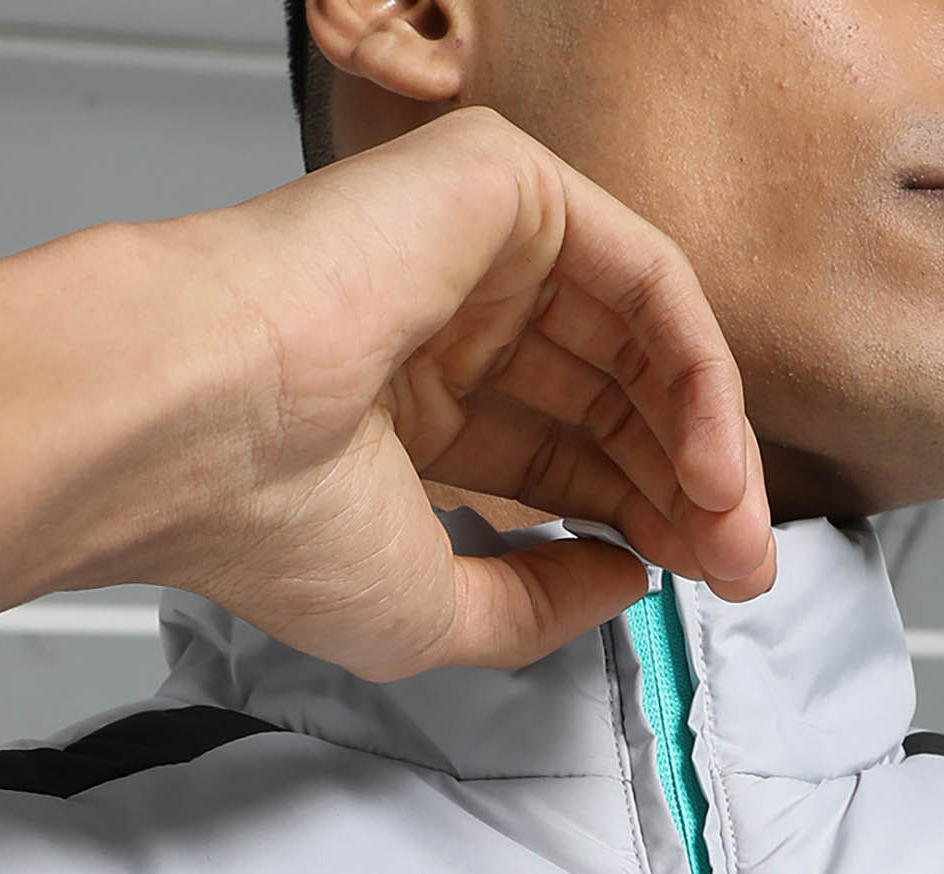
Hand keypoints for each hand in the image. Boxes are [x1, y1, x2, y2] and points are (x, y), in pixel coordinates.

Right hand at [147, 105, 776, 678]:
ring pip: (644, 340)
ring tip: (738, 526)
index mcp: (419, 408)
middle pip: (619, 401)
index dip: (648, 518)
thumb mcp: (437, 614)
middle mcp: (452, 324)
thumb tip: (629, 577)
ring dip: (710, 439)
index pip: (570, 455)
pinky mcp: (505, 190)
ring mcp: (479, 252)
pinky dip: (699, 368)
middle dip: (695, 491)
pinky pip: (645, 278)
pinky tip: (716, 459)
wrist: (199, 431)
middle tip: (744, 563)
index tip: (707, 581)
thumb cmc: (273, 524)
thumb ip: (541, 604)